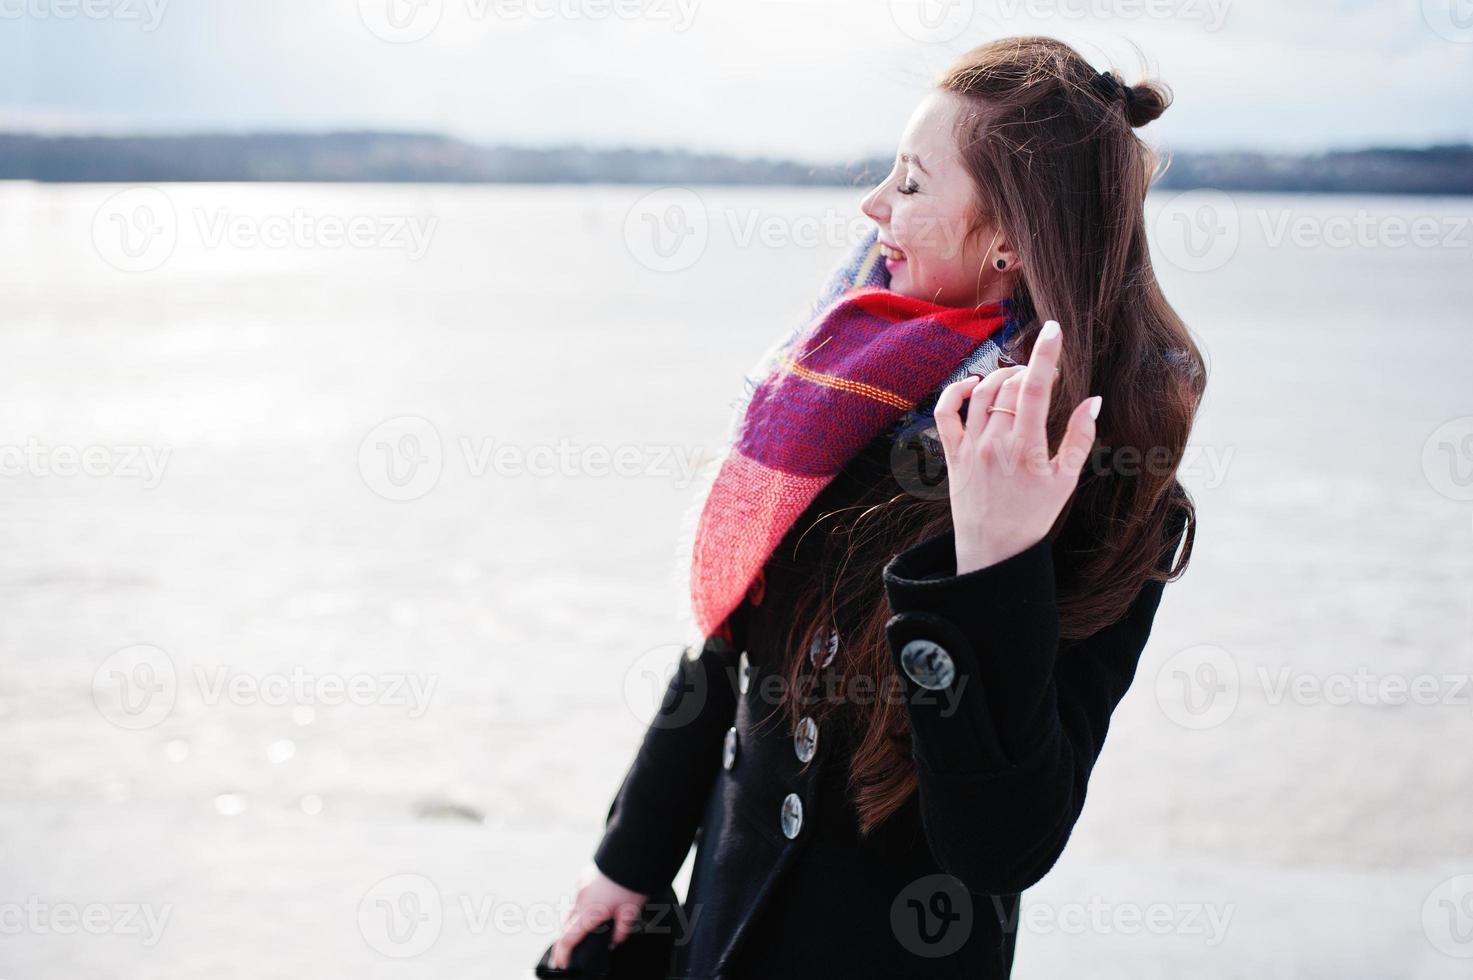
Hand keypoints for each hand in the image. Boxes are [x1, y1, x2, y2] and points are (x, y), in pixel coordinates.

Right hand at [548, 862, 650, 969]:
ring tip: (579, 932)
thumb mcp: (630, 912)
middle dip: (564, 941)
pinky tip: (591, 907)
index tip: (561, 964)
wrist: (632, 855)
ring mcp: (580, 887)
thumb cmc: (631, 883)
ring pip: (571, 910)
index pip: (568, 938)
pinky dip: (581, 906)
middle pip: (566, 926)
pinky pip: (578, 896)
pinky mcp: (583, 878)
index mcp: (590, 911)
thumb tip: (615, 942)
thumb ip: (621, 932)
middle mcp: (581, 900)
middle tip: (565, 954)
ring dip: (573, 923)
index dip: (562, 954)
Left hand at [933, 320, 1100, 574]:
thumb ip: (1079, 439)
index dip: (1044, 355)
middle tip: (1042, 376)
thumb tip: (1092, 401)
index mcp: (1025, 450)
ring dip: (1000, 376)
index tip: (1053, 330)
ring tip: (1017, 379)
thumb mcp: (1065, 481)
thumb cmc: (1033, 517)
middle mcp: (993, 443)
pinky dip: (956, 390)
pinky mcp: (951, 453)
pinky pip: (945, 411)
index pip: (1033, 390)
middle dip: (1028, 370)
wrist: (992, 551)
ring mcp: (968, 447)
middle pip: (1008, 386)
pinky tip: (974, 384)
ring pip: (980, 393)